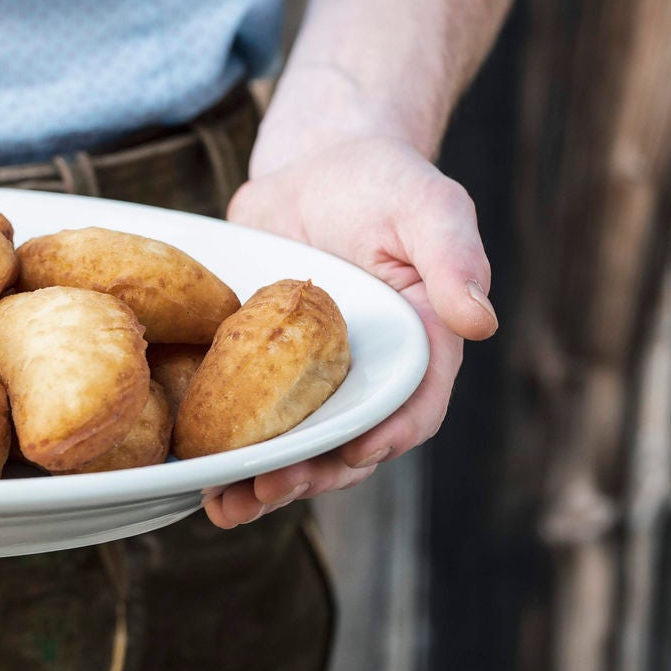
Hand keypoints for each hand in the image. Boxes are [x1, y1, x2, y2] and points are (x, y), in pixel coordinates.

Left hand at [201, 131, 497, 526]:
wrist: (314, 165)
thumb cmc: (385, 183)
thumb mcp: (429, 207)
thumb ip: (454, 259)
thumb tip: (480, 320)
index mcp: (420, 350)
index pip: (412, 407)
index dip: (387, 436)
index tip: (355, 452)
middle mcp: (367, 378)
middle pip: (345, 446)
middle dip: (310, 475)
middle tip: (269, 488)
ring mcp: (312, 381)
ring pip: (293, 448)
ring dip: (261, 483)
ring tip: (223, 505)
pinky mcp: (261, 371)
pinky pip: (244, 420)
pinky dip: (222, 451)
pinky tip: (190, 475)